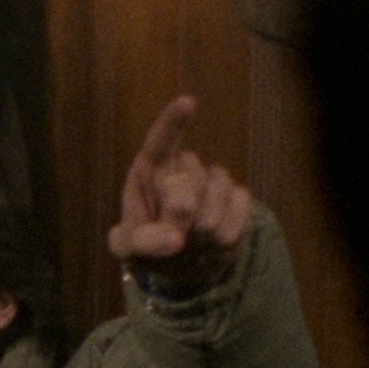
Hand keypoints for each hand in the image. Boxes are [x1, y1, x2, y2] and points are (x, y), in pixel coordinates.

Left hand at [107, 94, 253, 291]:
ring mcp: (212, 182)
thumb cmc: (146, 246)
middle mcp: (182, 170)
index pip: (160, 143)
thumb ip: (144, 242)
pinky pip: (240, 205)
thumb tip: (177, 240)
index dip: (172, 122)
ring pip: (217, 192)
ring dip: (204, 226)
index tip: (187, 102)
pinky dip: (228, 230)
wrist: (182, 265)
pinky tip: (216, 241)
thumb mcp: (129, 248)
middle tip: (175, 239)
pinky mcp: (238, 197)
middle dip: (180, 212)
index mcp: (149, 172)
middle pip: (188, 180)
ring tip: (193, 241)